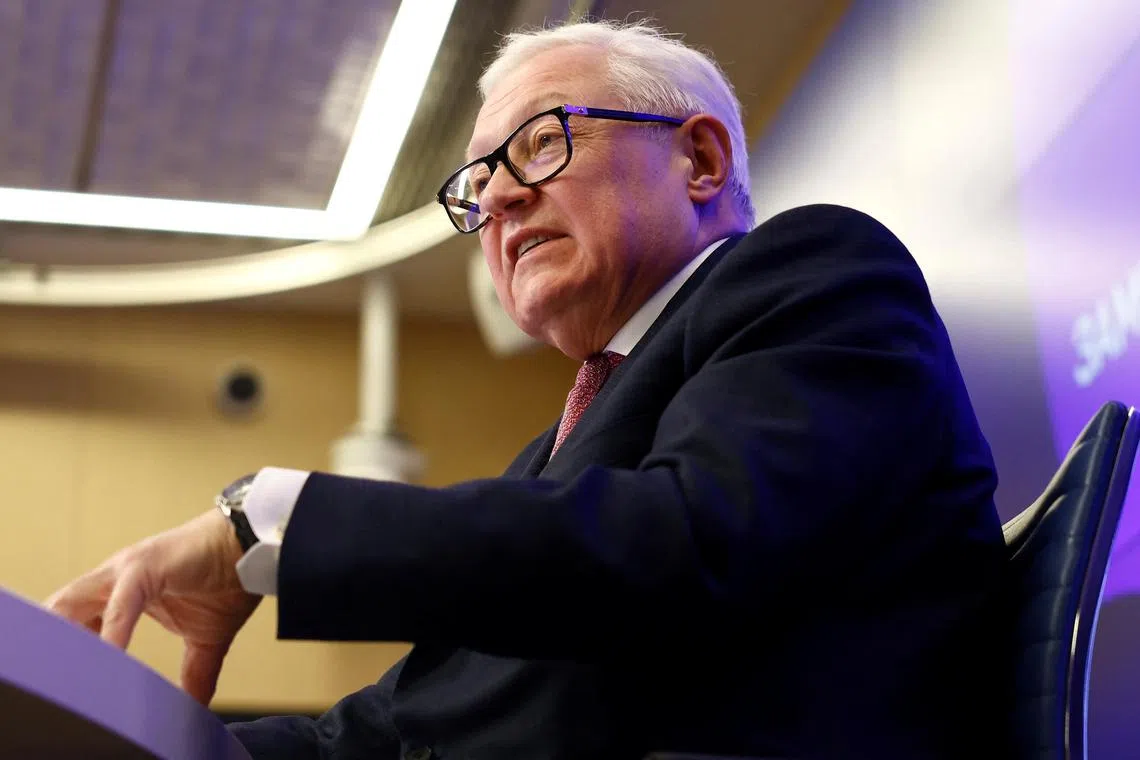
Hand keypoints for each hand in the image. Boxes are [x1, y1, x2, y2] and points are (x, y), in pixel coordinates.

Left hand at [44, 510, 260, 704]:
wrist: (256, 547)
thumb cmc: (228, 581)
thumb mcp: (206, 639)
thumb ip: (195, 673)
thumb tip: (195, 709)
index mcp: (122, 593)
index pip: (76, 624)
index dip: (65, 653)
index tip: (69, 687)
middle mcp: (114, 579)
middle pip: (61, 612)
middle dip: (50, 646)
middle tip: (56, 683)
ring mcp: (125, 571)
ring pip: (74, 606)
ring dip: (67, 640)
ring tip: (68, 676)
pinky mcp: (144, 568)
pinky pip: (120, 606)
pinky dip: (112, 635)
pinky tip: (111, 658)